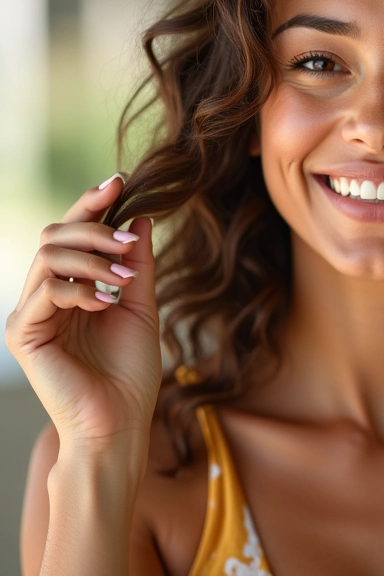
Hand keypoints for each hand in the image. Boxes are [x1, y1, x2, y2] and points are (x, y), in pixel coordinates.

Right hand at [5, 173, 161, 453]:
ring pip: (49, 255)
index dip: (91, 203)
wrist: (120, 421)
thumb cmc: (131, 370)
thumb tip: (140, 217)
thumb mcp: (141, 305)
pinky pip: (46, 290)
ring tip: (125, 277)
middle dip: (95, 227)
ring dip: (93, 257)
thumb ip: (137, 264)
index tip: (119, 181)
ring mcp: (31, 313)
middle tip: (129, 243)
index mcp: (71, 286)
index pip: (72, 233)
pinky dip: (81, 288)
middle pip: (55, 233)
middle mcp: (45, 294)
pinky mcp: (24, 334)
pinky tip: (107, 302)